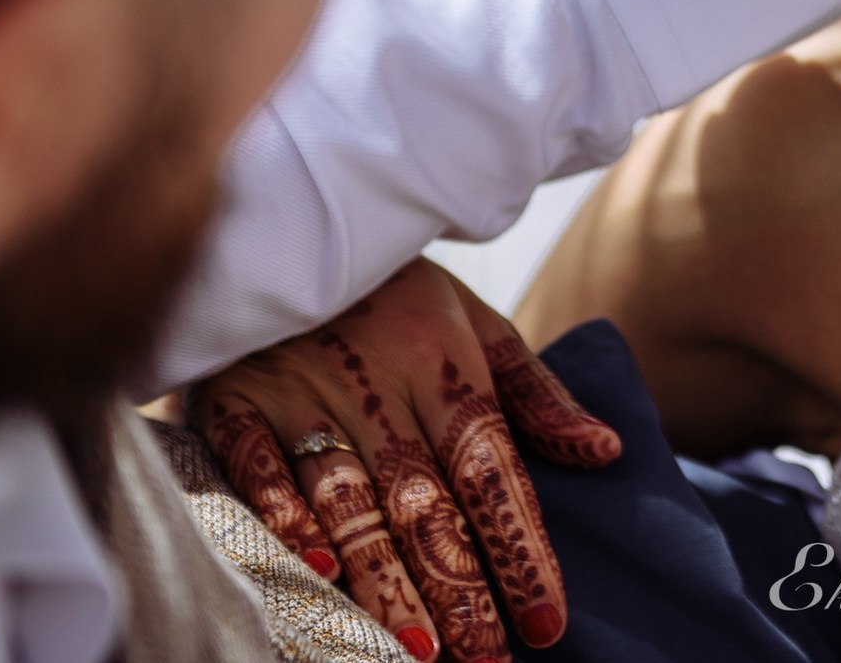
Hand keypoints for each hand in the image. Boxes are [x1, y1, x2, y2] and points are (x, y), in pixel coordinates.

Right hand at [191, 258, 620, 662]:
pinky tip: (317, 574)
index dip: (520, 546)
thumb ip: (537, 395)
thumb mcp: (478, 322)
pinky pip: (258, 466)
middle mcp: (378, 379)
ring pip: (349, 497)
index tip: (546, 620)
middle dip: (458, 586)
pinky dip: (284, 518)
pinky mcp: (236, 399)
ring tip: (418, 646)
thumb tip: (604, 452)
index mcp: (445, 360)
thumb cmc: (396, 290)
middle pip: (424, 498)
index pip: (491, 468)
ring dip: (381, 575)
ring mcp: (302, 389)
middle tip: (485, 659)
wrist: (293, 221)